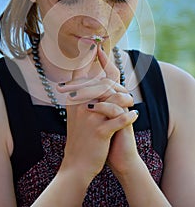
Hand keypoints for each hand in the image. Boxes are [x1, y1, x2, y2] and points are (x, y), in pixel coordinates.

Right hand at [57, 44, 138, 181]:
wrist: (76, 164)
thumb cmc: (80, 137)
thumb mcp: (76, 114)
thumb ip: (83, 96)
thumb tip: (93, 81)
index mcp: (74, 99)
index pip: (83, 73)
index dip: (90, 57)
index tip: (96, 44)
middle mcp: (80, 104)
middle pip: (104, 83)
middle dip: (119, 86)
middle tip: (127, 95)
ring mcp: (89, 117)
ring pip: (113, 98)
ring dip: (127, 100)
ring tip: (132, 105)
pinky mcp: (99, 131)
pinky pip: (119, 118)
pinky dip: (129, 117)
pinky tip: (134, 117)